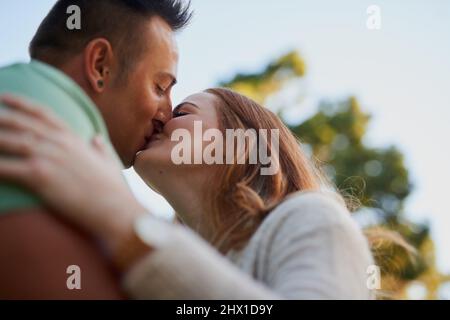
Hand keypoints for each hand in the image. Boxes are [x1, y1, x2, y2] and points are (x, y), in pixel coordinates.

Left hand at [0, 95, 147, 257]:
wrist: (114, 208)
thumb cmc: (112, 189)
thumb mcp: (108, 162)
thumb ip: (100, 147)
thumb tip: (96, 138)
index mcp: (73, 139)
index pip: (43, 114)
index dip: (22, 104)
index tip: (5, 97)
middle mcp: (59, 144)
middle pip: (22, 124)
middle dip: (1, 117)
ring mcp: (49, 158)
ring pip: (12, 141)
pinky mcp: (40, 176)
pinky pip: (7, 168)